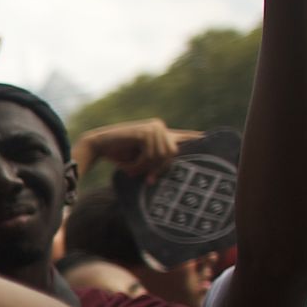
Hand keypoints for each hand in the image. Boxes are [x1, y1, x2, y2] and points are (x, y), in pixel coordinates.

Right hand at [77, 118, 202, 179]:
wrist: (97, 146)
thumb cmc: (118, 155)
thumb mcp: (142, 160)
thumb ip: (157, 160)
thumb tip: (172, 165)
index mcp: (160, 133)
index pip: (183, 135)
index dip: (196, 138)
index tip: (209, 138)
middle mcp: (160, 127)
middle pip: (172, 154)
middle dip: (158, 168)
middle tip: (146, 179)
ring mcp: (153, 127)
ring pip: (162, 156)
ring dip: (145, 167)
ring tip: (132, 170)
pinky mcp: (146, 131)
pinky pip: (150, 155)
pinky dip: (139, 165)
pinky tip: (129, 165)